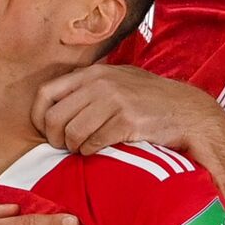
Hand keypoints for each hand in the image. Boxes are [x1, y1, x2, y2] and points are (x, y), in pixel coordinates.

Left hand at [32, 65, 224, 156]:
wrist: (186, 112)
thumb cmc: (149, 99)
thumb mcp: (117, 80)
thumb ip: (88, 87)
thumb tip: (54, 106)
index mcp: (93, 73)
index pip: (46, 93)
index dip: (38, 117)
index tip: (45, 132)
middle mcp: (100, 83)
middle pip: (55, 117)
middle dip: (55, 139)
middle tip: (66, 146)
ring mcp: (114, 101)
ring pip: (72, 133)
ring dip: (74, 147)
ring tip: (84, 148)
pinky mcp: (127, 121)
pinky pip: (93, 143)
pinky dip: (91, 152)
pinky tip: (100, 150)